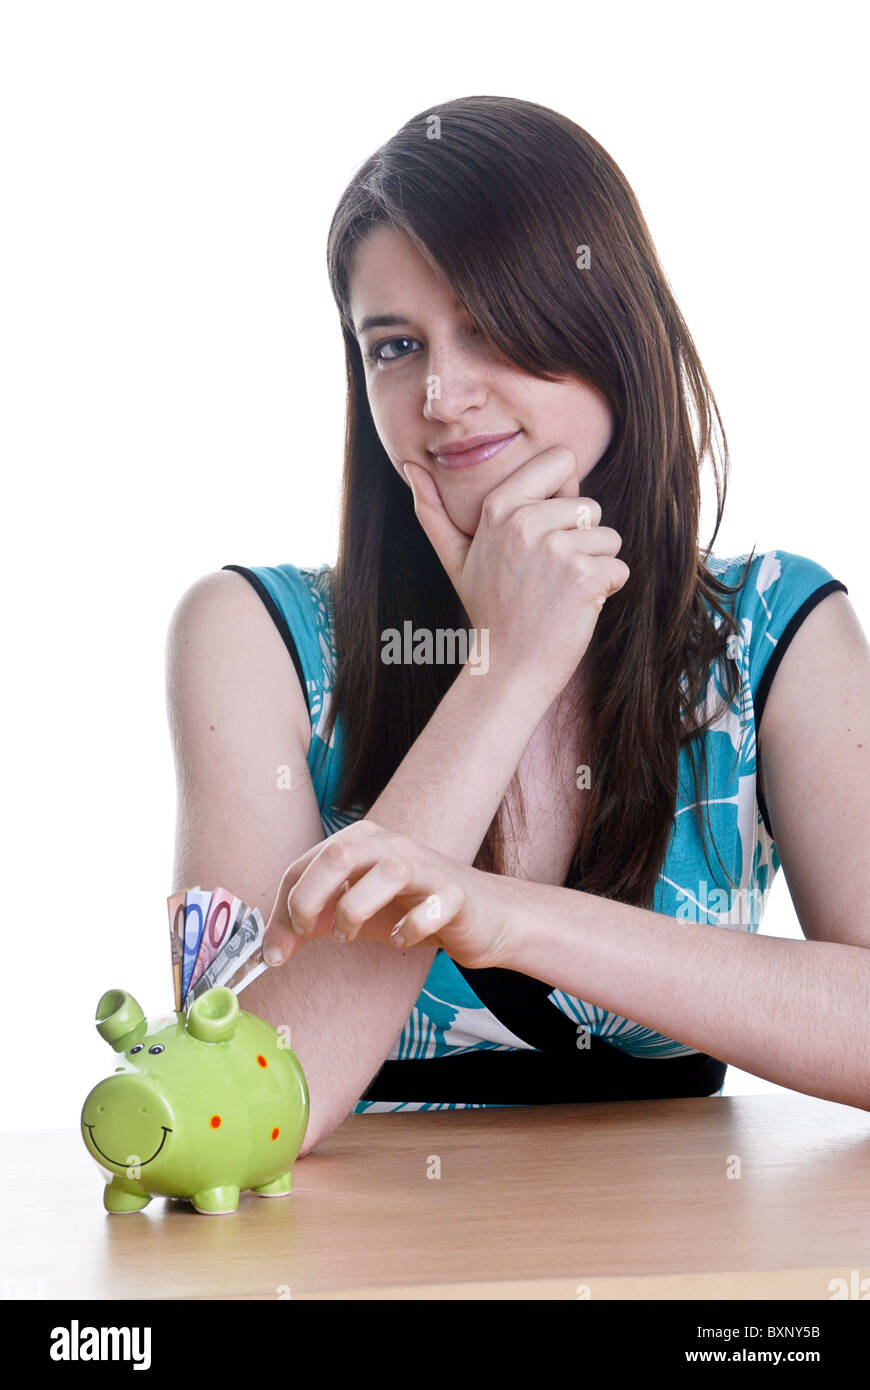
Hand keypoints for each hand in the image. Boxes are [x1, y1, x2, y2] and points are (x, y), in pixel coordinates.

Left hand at [262, 819, 523, 970]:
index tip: (278, 946)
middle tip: (306, 933)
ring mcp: (427, 867)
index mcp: (361, 841)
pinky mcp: (457, 896)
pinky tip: (403, 940)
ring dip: (356, 910)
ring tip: (350, 936)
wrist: (481, 915)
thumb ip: (311, 923)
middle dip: (310, 897)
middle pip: (341, 853)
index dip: (284, 904)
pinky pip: (432, 908)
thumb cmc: (410, 907)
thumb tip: (270, 951)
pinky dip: (410, 930)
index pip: (305, 862)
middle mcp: (392, 845)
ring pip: (388, 872)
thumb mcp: (351, 911)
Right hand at [403, 447, 629, 699]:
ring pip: (608, 538)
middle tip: (548, 576)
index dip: (563, 495)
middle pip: (589, 507)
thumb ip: (433, 510)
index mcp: (499, 506)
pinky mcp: (584, 577)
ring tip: (559, 592)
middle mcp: (527, 521)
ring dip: (594, 567)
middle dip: (580, 541)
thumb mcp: (454, 559)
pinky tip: (574, 608)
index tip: (544, 532)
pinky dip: (606, 591)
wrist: (508, 669)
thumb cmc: (488, 611)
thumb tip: (409, 464)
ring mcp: (556, 549)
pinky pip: (618, 568)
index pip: (561, 459)